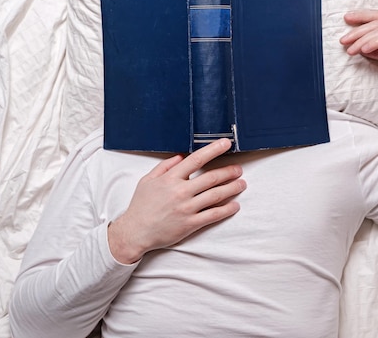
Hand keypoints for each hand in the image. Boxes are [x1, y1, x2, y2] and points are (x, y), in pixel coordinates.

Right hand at [108, 138, 245, 263]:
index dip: (213, 150)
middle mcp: (180, 192)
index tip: (226, 143)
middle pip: (211, 177)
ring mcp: (186, 208)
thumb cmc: (141, 206)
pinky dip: (227, 209)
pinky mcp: (190, 224)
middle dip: (229, 172)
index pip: (196, 159)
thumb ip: (164, 166)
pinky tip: (235, 205)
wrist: (135, 232)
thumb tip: (180, 156)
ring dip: (232, 188)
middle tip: (238, 169)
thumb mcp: (148, 180)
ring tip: (242, 184)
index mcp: (170, 178)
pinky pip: (213, 215)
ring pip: (216, 195)